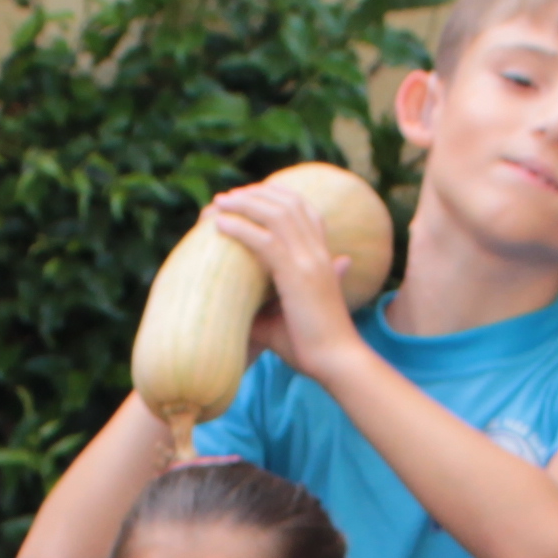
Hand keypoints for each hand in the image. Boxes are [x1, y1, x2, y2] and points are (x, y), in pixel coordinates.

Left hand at [206, 181, 365, 377]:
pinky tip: (220, 224)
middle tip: (226, 198)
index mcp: (323, 257)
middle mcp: (319, 252)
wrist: (337, 362)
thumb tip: (238, 310)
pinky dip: (241, 227)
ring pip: (276, 214)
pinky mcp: (298, 274)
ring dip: (245, 204)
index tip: (247, 199)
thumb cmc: (311, 348)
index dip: (276, 198)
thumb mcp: (286, 318)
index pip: (304, 211)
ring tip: (220, 203)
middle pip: (288, 203)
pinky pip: (265, 240)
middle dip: (255, 194)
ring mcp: (310, 260)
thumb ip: (266, 307)